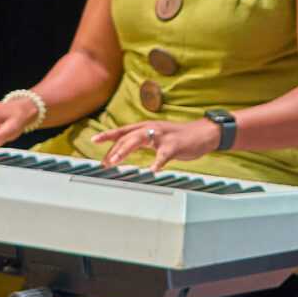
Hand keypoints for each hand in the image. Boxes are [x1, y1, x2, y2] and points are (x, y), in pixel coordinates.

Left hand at [90, 117, 222, 174]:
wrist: (204, 133)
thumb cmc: (179, 137)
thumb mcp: (157, 136)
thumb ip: (142, 141)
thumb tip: (123, 151)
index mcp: (147, 126)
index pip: (123, 130)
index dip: (108, 135)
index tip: (94, 140)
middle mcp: (152, 128)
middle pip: (128, 136)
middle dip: (113, 149)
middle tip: (104, 163)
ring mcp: (163, 136)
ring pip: (140, 140)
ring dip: (125, 151)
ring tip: (115, 161)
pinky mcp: (175, 145)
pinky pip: (164, 155)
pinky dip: (157, 162)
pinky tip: (152, 170)